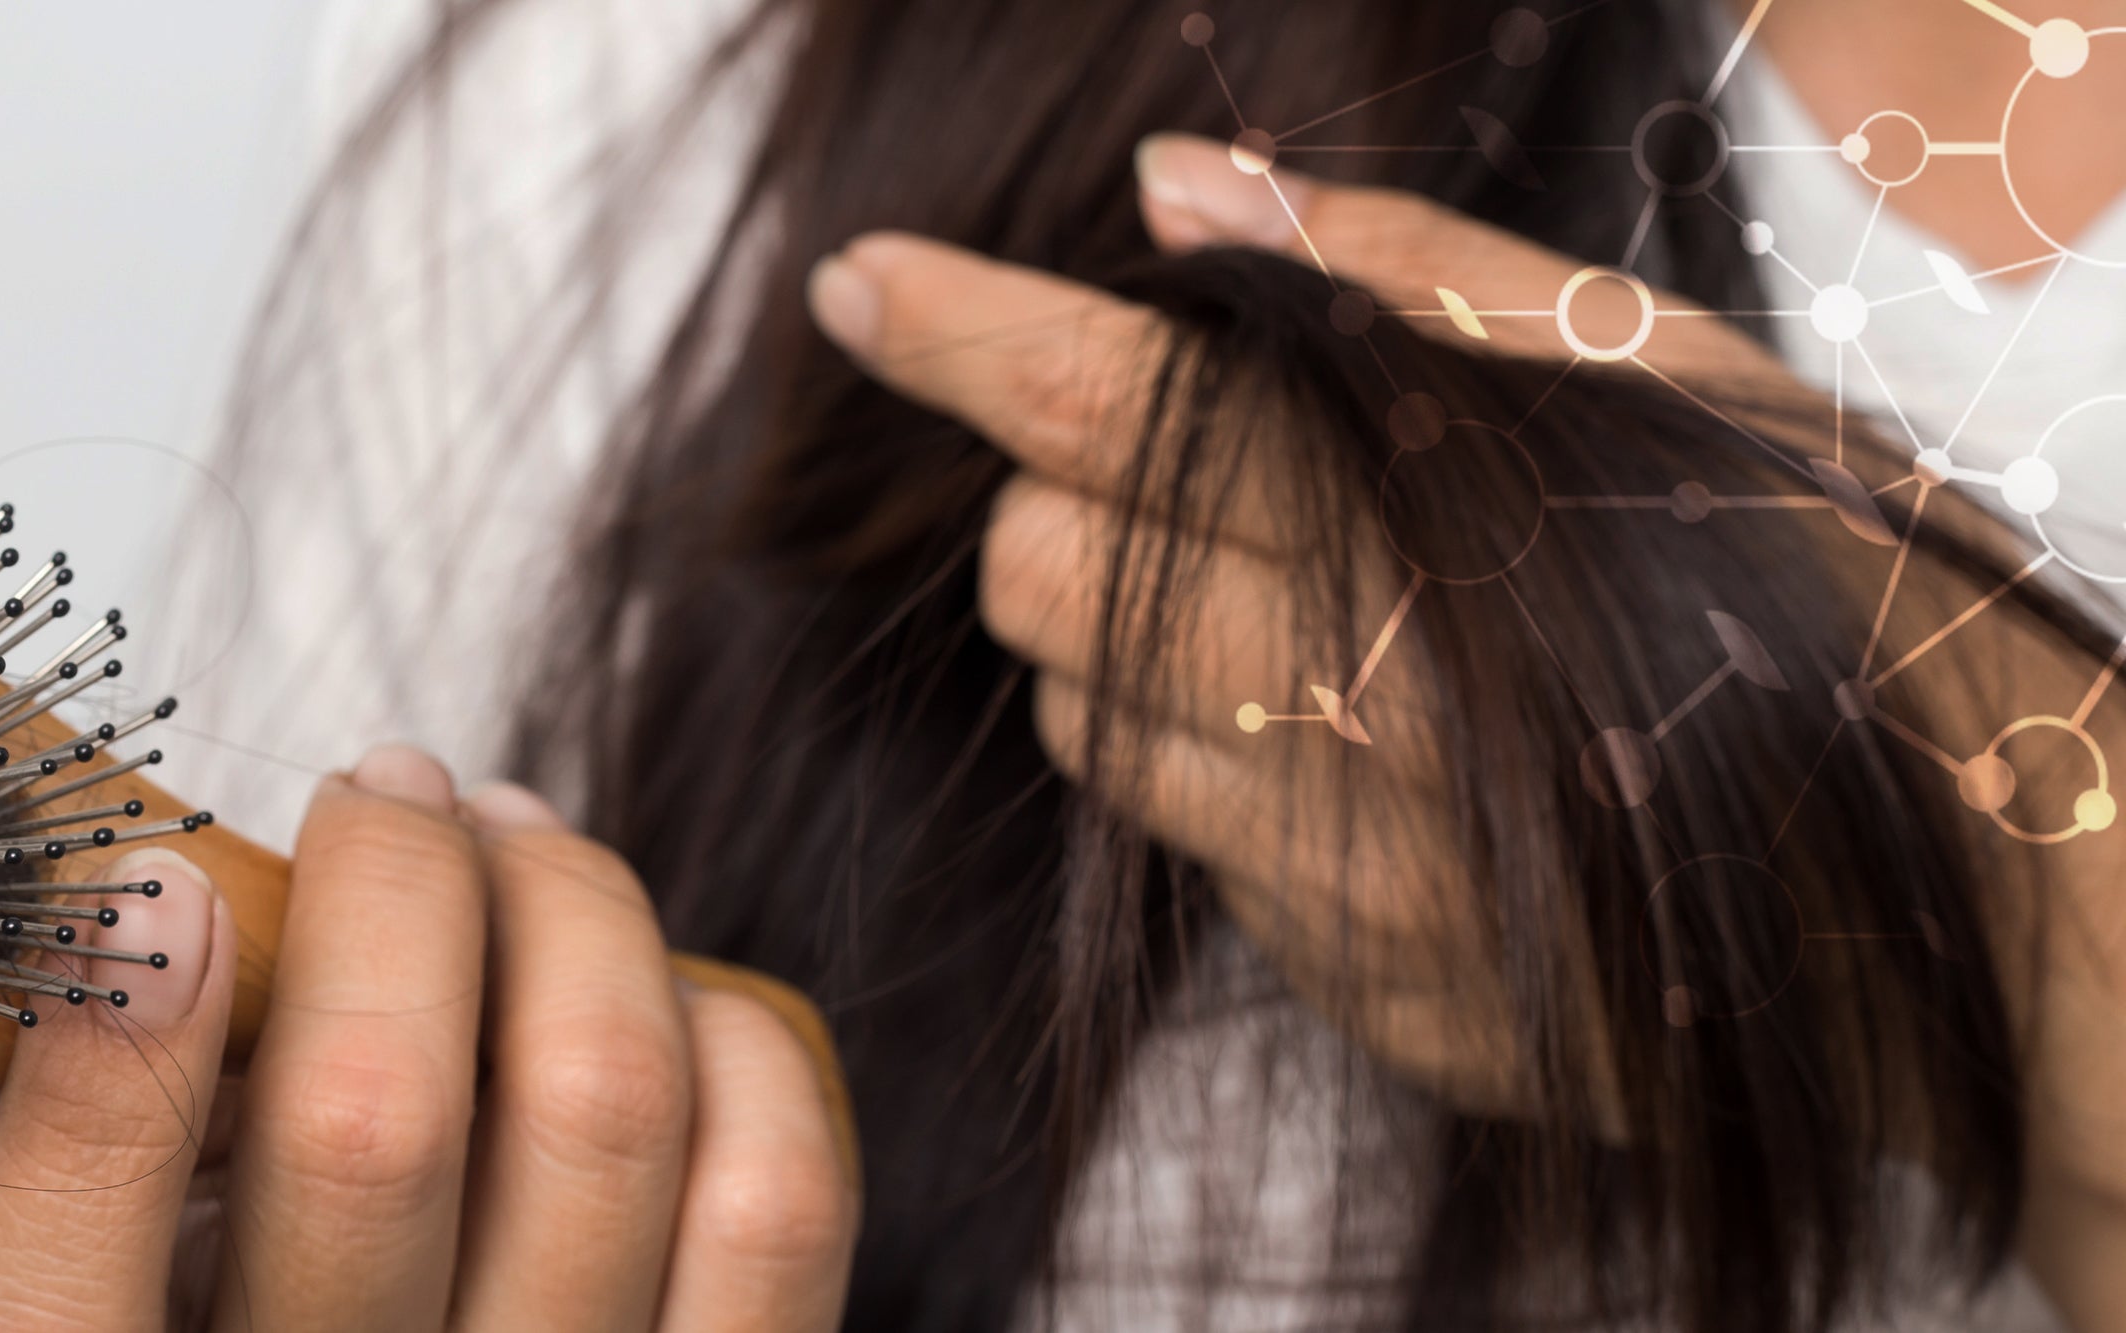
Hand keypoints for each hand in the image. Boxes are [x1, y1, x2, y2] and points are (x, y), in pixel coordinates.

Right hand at [0, 745, 854, 1330]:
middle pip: (375, 1123)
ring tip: (517, 847)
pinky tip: (648, 995)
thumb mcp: (68, 1252)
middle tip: (384, 796)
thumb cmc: (218, 1325)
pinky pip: (768, 1198)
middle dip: (391, 882)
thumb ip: (37, 1097)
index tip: (155, 878)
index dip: (111, 1029)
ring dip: (571, 910)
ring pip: (604, 1113)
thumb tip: (80, 867)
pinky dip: (723, 1039)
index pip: (57, 1270)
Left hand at [802, 132, 2125, 1320]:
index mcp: (1418, 526)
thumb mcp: (1665, 385)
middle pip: (1044, 572)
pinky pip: (1206, 863)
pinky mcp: (1362, 993)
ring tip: (1323, 616)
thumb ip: (1405, 279)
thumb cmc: (1836, 601)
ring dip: (1143, 652)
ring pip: (1088, 725)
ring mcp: (1347, 876)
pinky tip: (1400, 759)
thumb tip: (1180, 192)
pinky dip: (1250, 789)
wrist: (1994, 916)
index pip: (1103, 408)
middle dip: (1080, 503)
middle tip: (1212, 479)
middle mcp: (1355, 710)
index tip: (860, 285)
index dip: (961, 336)